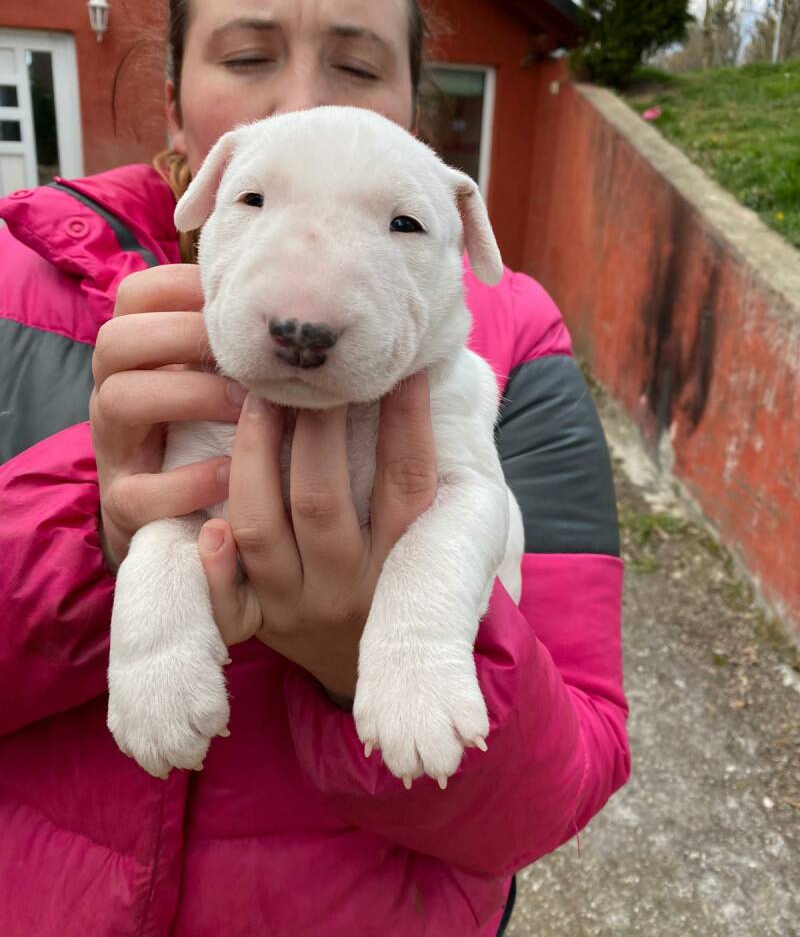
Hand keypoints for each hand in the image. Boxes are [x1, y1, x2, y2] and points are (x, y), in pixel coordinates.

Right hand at [91, 264, 243, 568]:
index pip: (135, 295)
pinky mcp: (123, 504)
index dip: (181, 286)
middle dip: (185, 337)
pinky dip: (186, 481)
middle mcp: (112, 391)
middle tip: (249, 357)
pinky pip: (136, 490)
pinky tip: (232, 473)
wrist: (181, 518)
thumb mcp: (215, 379)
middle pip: (117, 340)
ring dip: (189, 396)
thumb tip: (302, 301)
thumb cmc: (212, 430)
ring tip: (245, 410)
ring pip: (118, 400)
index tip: (236, 300)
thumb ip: (237, 344)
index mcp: (136, 354)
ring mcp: (114, 448)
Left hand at [198, 372, 436, 703]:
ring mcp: (298, 607)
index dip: (405, 418)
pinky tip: (209, 526)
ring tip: (255, 400)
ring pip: (264, 530)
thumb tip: (419, 379)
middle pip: (322, 500)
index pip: (406, 478)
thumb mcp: (439, 539)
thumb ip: (426, 476)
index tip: (397, 367)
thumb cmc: (406, 581)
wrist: (375, 669)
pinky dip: (215, 568)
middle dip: (313, 427)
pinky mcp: (259, 626)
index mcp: (405, 561)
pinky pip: (228, 606)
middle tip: (305, 371)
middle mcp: (351, 585)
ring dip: (253, 459)